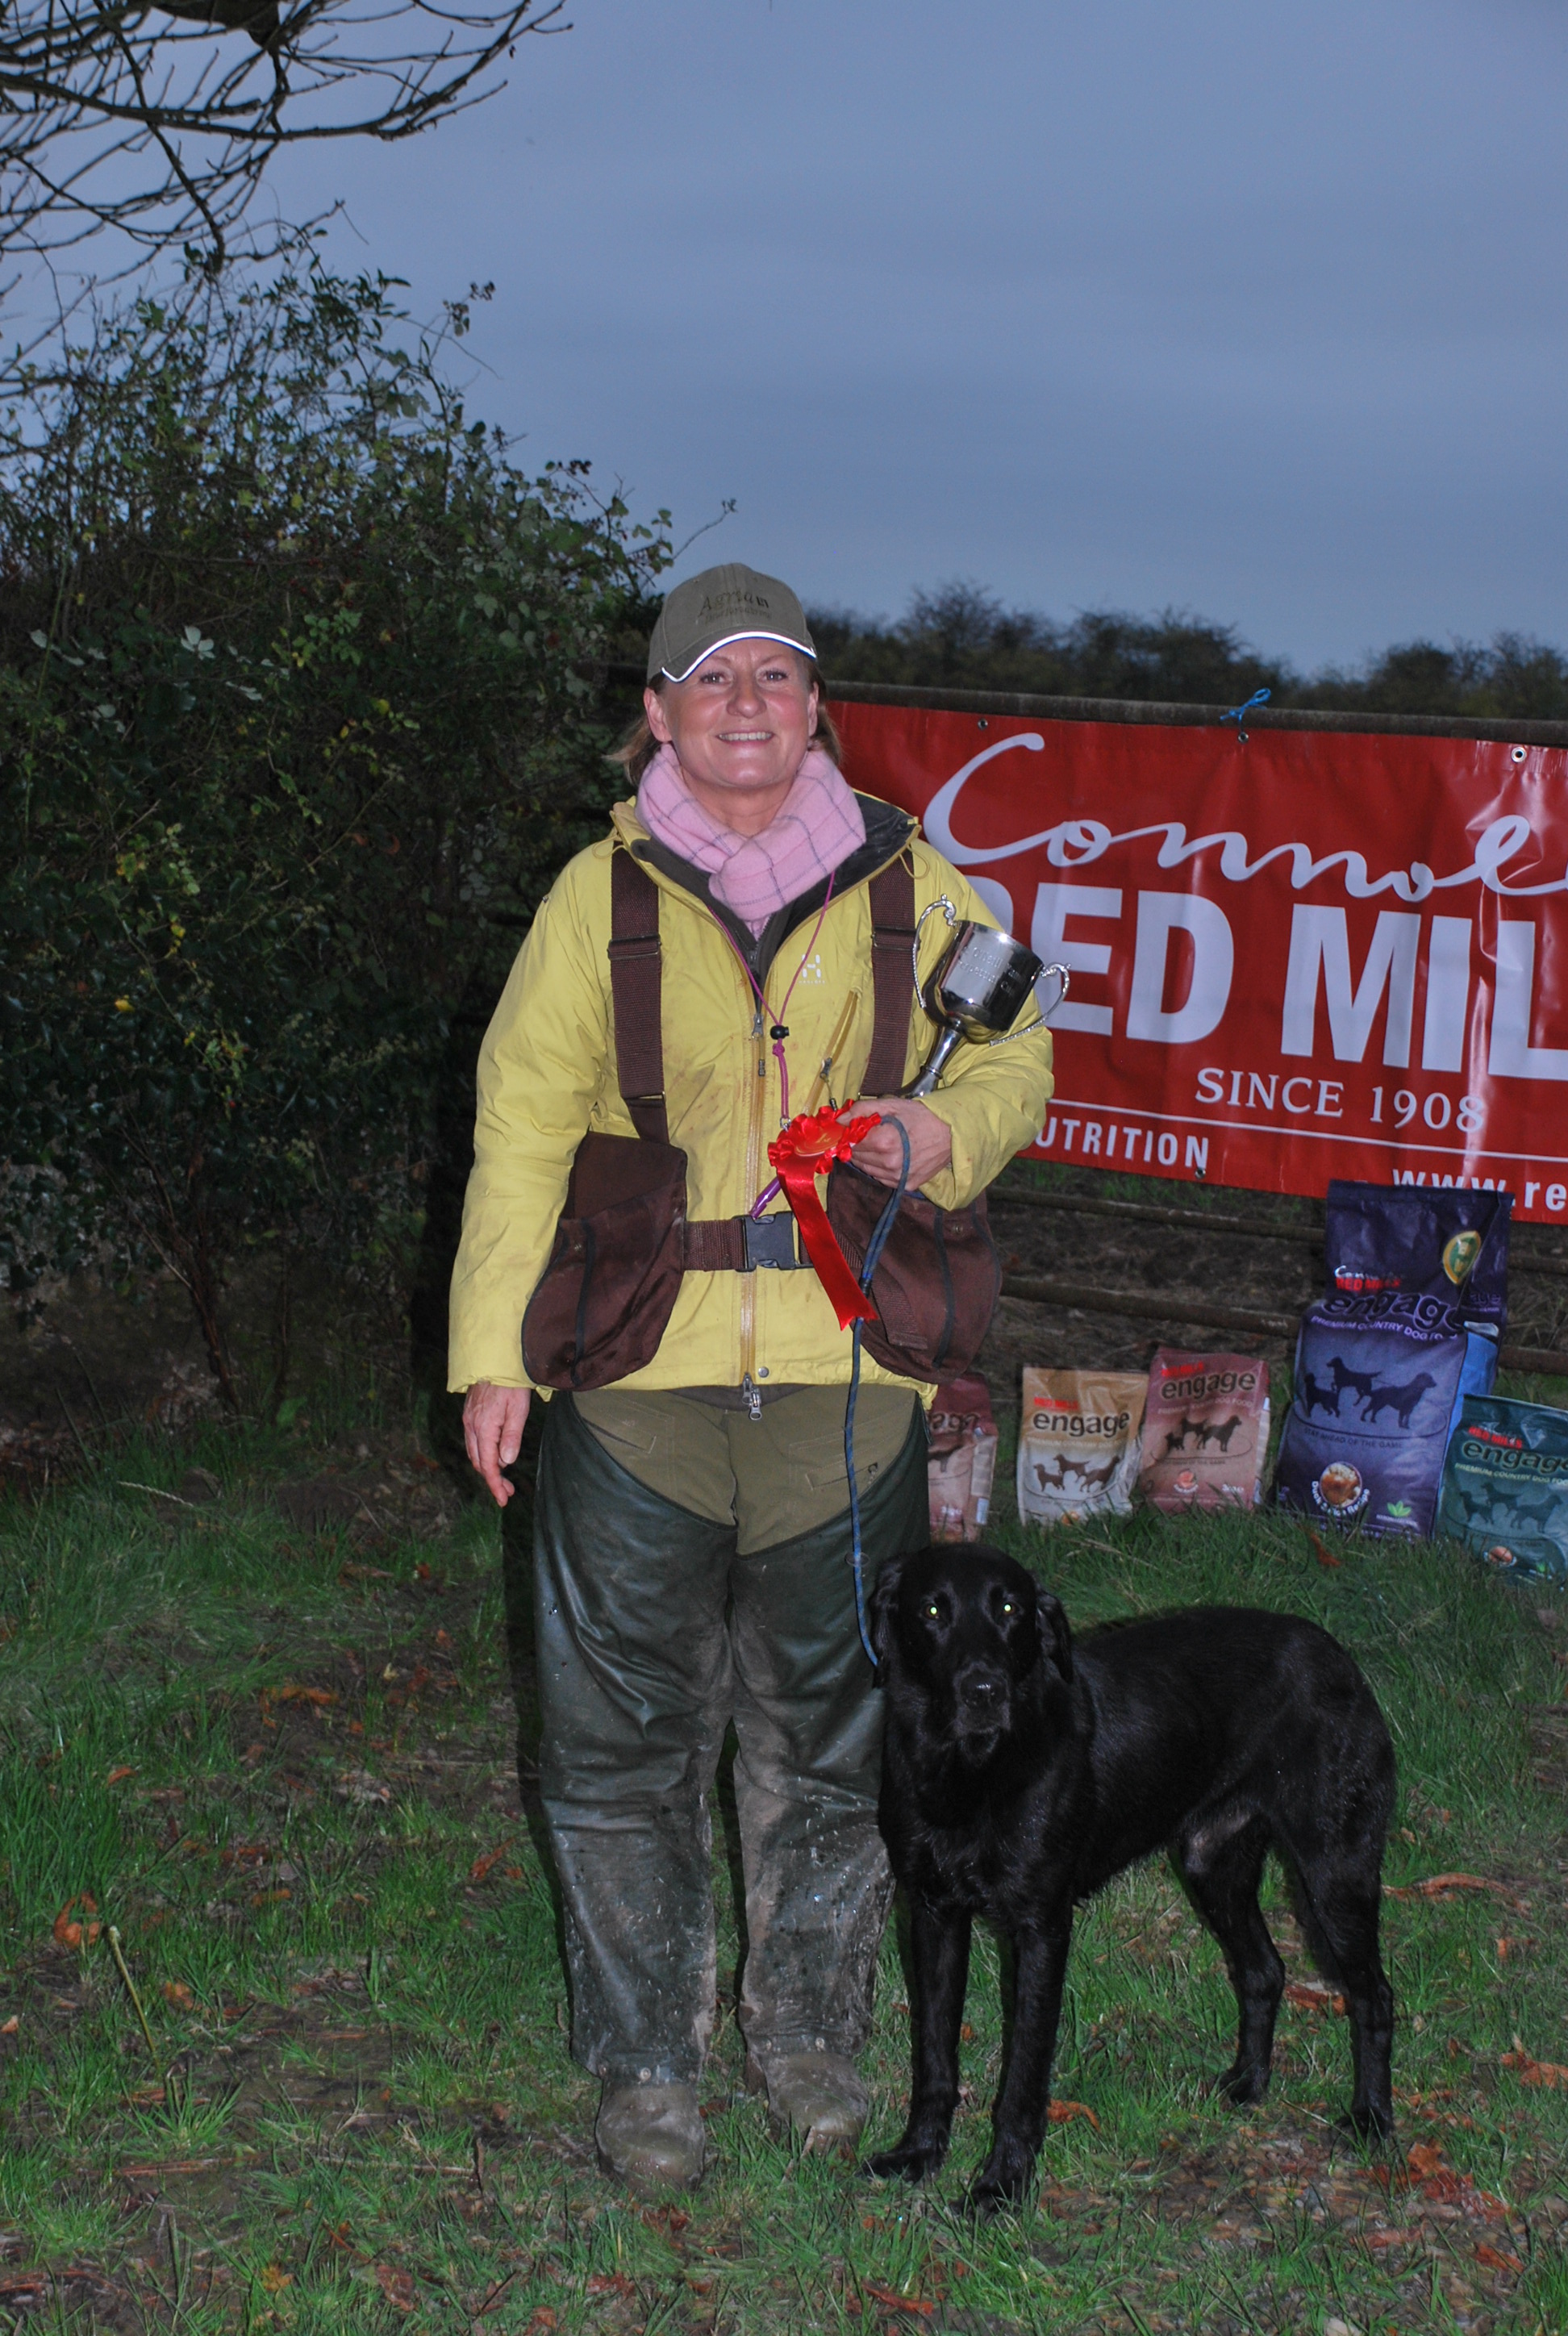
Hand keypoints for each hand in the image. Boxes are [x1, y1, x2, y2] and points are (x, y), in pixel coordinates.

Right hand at [463, 1381, 531, 1505]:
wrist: (496, 1360)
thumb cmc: (511, 1384)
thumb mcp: (519, 1410)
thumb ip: (511, 1437)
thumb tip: (506, 1462)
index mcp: (483, 1428)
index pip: (488, 1465)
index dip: (495, 1484)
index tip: (504, 1499)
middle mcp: (471, 1426)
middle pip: (478, 1462)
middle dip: (492, 1478)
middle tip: (508, 1491)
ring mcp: (468, 1420)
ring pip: (474, 1452)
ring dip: (487, 1467)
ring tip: (504, 1476)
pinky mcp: (470, 1414)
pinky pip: (474, 1441)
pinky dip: (483, 1453)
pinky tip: (496, 1454)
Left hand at [846, 1098, 952, 1189]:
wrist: (951, 1133)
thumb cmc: (921, 1116)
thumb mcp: (891, 1105)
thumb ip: (861, 1110)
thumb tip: (838, 1121)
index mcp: (884, 1141)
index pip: (850, 1143)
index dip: (847, 1135)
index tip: (850, 1129)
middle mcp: (889, 1163)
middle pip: (857, 1158)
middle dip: (857, 1146)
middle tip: (866, 1135)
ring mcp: (898, 1176)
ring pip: (867, 1170)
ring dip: (867, 1158)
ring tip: (879, 1145)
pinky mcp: (906, 1184)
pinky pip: (882, 1178)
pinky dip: (880, 1168)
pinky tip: (889, 1156)